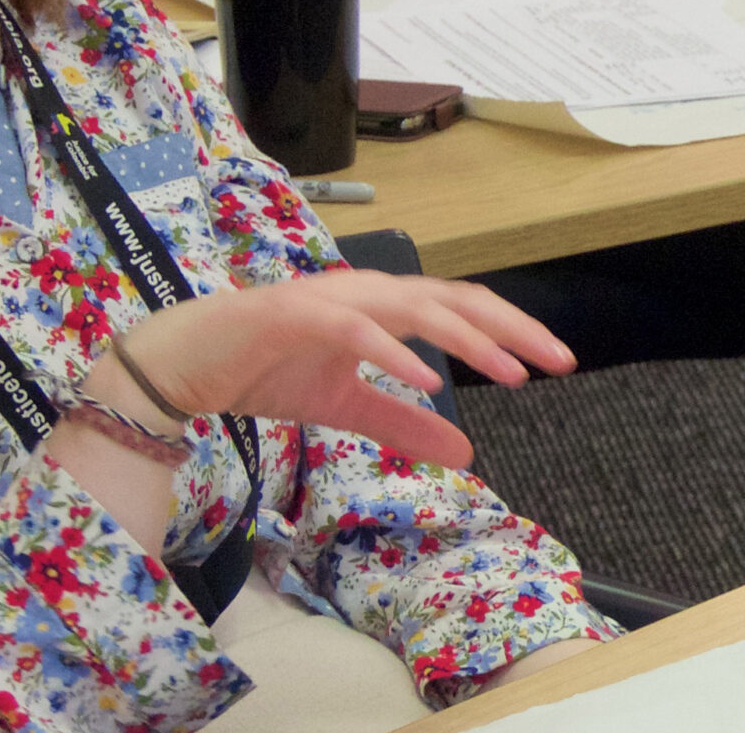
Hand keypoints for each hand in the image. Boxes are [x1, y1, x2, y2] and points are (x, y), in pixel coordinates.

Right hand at [99, 270, 574, 473]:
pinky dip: (393, 350)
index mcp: (382, 307)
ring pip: (414, 305)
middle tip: (559, 359)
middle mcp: (365, 292)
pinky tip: (428, 377)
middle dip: (510, 327)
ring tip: (510, 369)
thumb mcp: (347, 407)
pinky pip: (354, 327)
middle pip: (453, 299)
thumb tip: (469, 452)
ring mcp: (331, 298)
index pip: (461, 310)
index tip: (557, 360)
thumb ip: (404, 422)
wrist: (186, 365)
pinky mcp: (293, 313)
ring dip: (466, 337)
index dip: (511, 330)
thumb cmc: (264, 370)